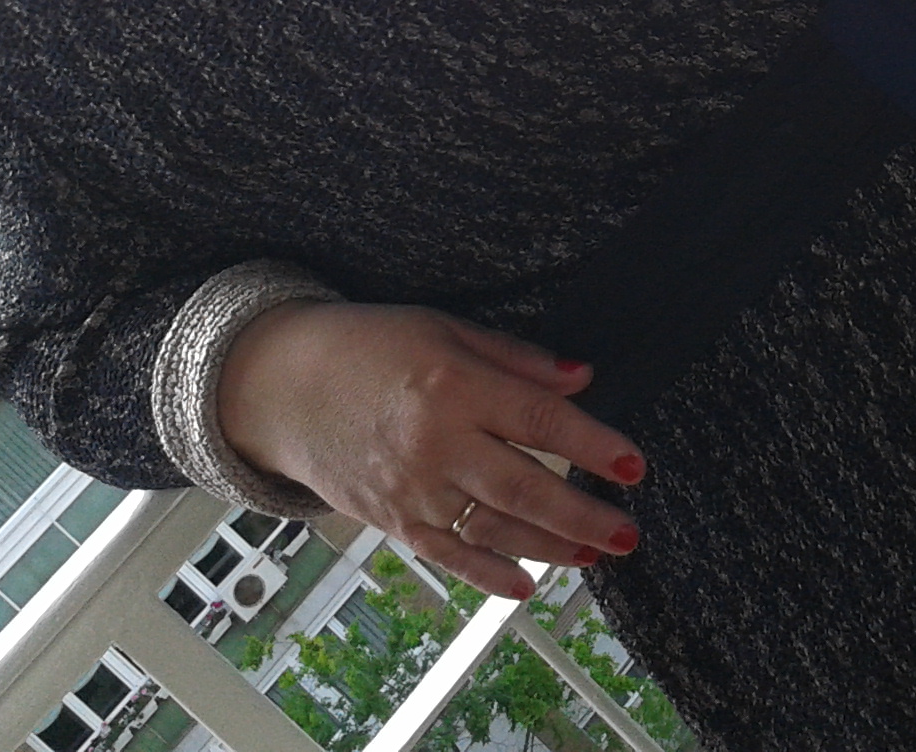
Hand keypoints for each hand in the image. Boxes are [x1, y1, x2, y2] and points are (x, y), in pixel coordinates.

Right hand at [217, 300, 645, 599]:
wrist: (281, 385)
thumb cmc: (368, 346)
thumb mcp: (444, 329)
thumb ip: (515, 358)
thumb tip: (581, 377)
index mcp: (453, 386)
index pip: (540, 419)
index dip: (592, 445)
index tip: (633, 464)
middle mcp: (435, 443)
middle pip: (525, 486)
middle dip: (584, 515)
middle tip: (628, 533)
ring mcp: (411, 488)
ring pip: (493, 528)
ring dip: (550, 547)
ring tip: (595, 555)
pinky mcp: (390, 520)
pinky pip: (448, 555)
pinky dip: (488, 574)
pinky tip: (525, 585)